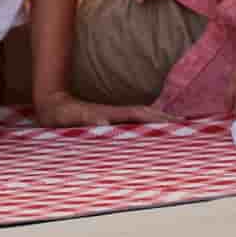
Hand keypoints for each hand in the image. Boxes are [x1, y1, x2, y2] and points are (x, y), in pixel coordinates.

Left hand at [34, 91, 171, 128]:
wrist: (51, 103)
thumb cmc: (60, 114)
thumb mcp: (72, 116)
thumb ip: (88, 118)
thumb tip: (105, 121)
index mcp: (110, 113)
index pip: (138, 113)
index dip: (155, 117)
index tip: (172, 121)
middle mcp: (114, 113)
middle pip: (145, 113)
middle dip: (163, 118)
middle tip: (183, 125)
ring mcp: (112, 116)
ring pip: (140, 118)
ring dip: (157, 121)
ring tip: (175, 128)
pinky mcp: (108, 122)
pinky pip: (132, 123)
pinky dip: (146, 125)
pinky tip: (153, 132)